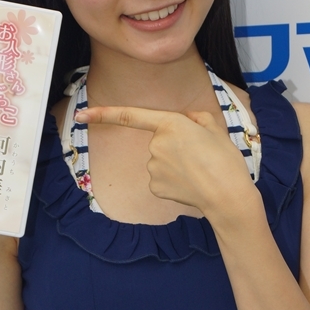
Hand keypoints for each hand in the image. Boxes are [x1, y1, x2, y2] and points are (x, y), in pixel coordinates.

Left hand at [75, 106, 259, 220]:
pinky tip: (190, 184)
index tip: (82, 114)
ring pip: (160, 162)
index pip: (130, 116)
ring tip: (199, 171)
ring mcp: (152, 167)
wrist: (228, 195)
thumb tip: (185, 122)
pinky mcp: (154, 186)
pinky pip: (160, 179)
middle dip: (175, 147)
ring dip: (176, 165)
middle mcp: (156, 144)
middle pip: (159, 142)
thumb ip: (196, 119)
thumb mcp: (215, 128)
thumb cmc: (225, 160)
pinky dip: (173, 181)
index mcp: (171, 124)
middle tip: (201, 155)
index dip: (103, 114)